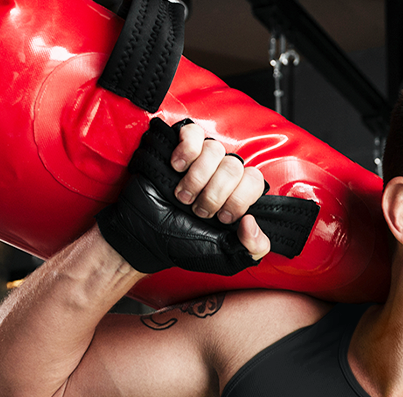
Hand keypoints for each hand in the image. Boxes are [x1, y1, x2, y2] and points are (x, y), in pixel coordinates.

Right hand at [169, 121, 270, 259]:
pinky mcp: (179, 148)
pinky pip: (193, 133)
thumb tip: (252, 222)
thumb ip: (253, 249)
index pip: (254, 181)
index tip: (222, 218)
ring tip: (183, 197)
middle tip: (199, 211)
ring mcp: (201, 161)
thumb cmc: (184, 245)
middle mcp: (222, 177)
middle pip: (235, 167)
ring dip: (198, 178)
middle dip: (216, 194)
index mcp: (237, 198)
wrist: (148, 238)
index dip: (240, 199)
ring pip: (215, 149)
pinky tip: (177, 167)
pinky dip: (187, 150)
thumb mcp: (226, 257)